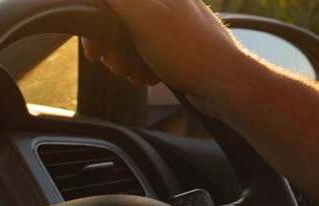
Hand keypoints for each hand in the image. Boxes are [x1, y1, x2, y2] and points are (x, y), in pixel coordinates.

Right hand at [83, 0, 254, 105]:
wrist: (224, 84)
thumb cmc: (188, 51)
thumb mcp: (145, 16)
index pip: (114, 4)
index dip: (97, 25)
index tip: (94, 51)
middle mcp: (169, 2)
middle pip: (121, 20)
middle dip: (113, 47)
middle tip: (118, 67)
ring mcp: (175, 23)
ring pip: (134, 38)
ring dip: (128, 60)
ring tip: (136, 75)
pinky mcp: (180, 45)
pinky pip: (150, 51)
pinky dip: (143, 65)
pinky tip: (149, 78)